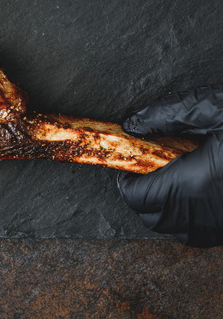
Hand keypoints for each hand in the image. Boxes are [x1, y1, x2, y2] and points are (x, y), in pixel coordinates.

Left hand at [118, 84, 222, 246]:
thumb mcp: (218, 108)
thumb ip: (171, 115)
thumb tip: (134, 123)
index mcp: (198, 182)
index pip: (139, 197)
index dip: (128, 180)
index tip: (131, 163)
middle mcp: (210, 212)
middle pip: (153, 218)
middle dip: (144, 195)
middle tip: (152, 166)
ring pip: (178, 230)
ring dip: (166, 207)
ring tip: (177, 175)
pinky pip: (203, 233)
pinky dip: (191, 216)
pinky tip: (203, 186)